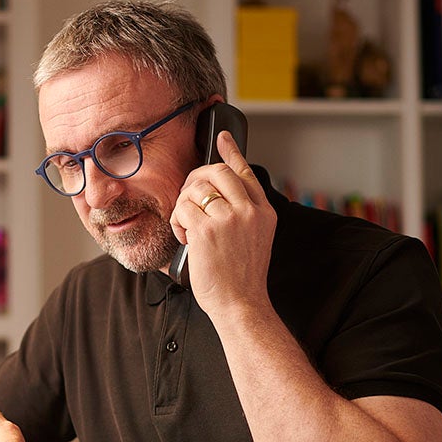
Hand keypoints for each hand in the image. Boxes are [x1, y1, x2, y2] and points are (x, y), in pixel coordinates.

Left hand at [168, 131, 276, 319]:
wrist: (241, 303)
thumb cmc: (242, 277)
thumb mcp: (256, 239)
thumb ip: (244, 214)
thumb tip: (216, 193)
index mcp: (264, 212)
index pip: (245, 172)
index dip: (231, 152)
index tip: (221, 138)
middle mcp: (249, 211)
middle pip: (216, 172)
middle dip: (194, 180)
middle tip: (187, 198)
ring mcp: (229, 219)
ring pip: (194, 190)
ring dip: (183, 207)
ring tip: (188, 229)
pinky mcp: (207, 231)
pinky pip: (181, 209)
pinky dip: (177, 223)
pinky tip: (185, 239)